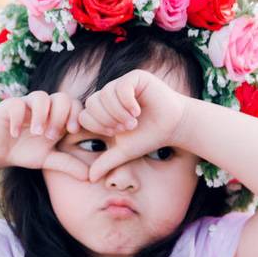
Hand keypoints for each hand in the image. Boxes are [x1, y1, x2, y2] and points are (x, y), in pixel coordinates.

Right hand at [0, 91, 88, 180]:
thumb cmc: (26, 152)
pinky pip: (17, 105)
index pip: (75, 105)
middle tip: (53, 136)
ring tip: (38, 133)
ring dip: (42, 115)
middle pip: (62, 97)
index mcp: (57, 116)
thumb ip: (68, 165)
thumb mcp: (49, 160)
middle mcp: (45, 107)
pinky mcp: (8, 106)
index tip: (74, 131)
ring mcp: (27, 104)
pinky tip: (16, 134)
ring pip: (41, 97)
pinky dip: (18, 118)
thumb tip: (90, 177)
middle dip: (61, 116)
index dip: (77, 115)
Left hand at [78, 68, 189, 182]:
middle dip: (107, 119)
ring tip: (133, 121)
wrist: (172, 126)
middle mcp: (109, 95)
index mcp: (102, 110)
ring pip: (105, 94)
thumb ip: (105, 162)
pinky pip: (121, 86)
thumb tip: (90, 179)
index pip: (85, 115)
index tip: (117, 133)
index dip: (98, 126)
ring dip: (118, 112)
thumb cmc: (148, 137)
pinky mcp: (135, 77)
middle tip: (127, 128)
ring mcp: (121, 84)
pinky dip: (127, 102)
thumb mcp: (123, 151)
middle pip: (91, 103)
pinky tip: (137, 111)